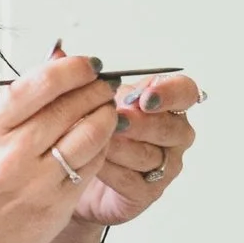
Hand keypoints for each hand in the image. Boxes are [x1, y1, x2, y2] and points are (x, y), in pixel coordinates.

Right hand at [0, 49, 118, 242]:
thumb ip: (12, 102)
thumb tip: (53, 67)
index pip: (42, 83)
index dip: (74, 68)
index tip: (87, 65)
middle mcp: (12, 153)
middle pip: (71, 106)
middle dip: (96, 89)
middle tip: (104, 84)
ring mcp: (37, 182)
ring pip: (89, 136)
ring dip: (106, 116)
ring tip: (106, 110)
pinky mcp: (56, 207)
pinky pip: (90, 168)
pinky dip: (100, 148)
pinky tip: (98, 141)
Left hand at [75, 72, 200, 227]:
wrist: (74, 177)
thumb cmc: (88, 132)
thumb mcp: (86, 100)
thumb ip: (77, 76)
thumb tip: (58, 50)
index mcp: (165, 103)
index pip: (185, 92)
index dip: (170, 93)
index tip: (145, 96)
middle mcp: (172, 134)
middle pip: (168, 127)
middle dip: (140, 123)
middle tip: (116, 119)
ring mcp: (163, 166)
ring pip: (148, 154)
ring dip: (121, 146)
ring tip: (97, 139)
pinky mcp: (147, 192)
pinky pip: (132, 179)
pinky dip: (111, 170)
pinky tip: (93, 162)